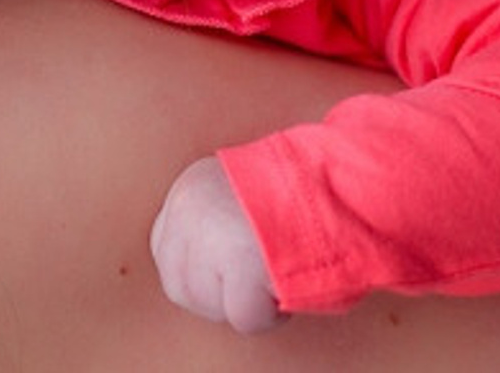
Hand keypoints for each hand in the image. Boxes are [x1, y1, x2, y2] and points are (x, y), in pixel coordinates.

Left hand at [150, 155, 283, 333]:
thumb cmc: (297, 196)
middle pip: (179, 284)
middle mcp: (189, 206)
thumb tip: (203, 269)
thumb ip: (212, 222)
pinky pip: (242, 316)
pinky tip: (282, 283)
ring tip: (272, 273)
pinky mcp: (237, 261)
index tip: (230, 271)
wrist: (333, 184)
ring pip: (207, 303)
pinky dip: (268, 313)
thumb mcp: (237, 192)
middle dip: (216, 294)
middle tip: (253, 280)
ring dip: (242, 302)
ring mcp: (208, 234)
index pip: (165, 249)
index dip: (200, 272)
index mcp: (190, 186)